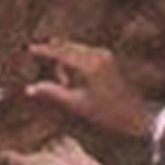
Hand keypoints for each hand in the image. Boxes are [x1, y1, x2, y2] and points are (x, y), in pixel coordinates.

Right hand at [21, 38, 156, 140]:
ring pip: (75, 50)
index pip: (59, 52)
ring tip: (63, 83)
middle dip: (53, 55)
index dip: (42, 50)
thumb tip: (30, 88)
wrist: (137, 118)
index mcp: (88, 64)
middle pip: (67, 46)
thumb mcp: (77, 106)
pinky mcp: (108, 60)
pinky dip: (74, 62)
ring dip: (64, 60)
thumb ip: (53, 94)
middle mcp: (97, 54)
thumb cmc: (107, 114)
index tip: (28, 49)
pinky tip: (73, 80)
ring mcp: (104, 56)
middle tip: (41, 67)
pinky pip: (84, 54)